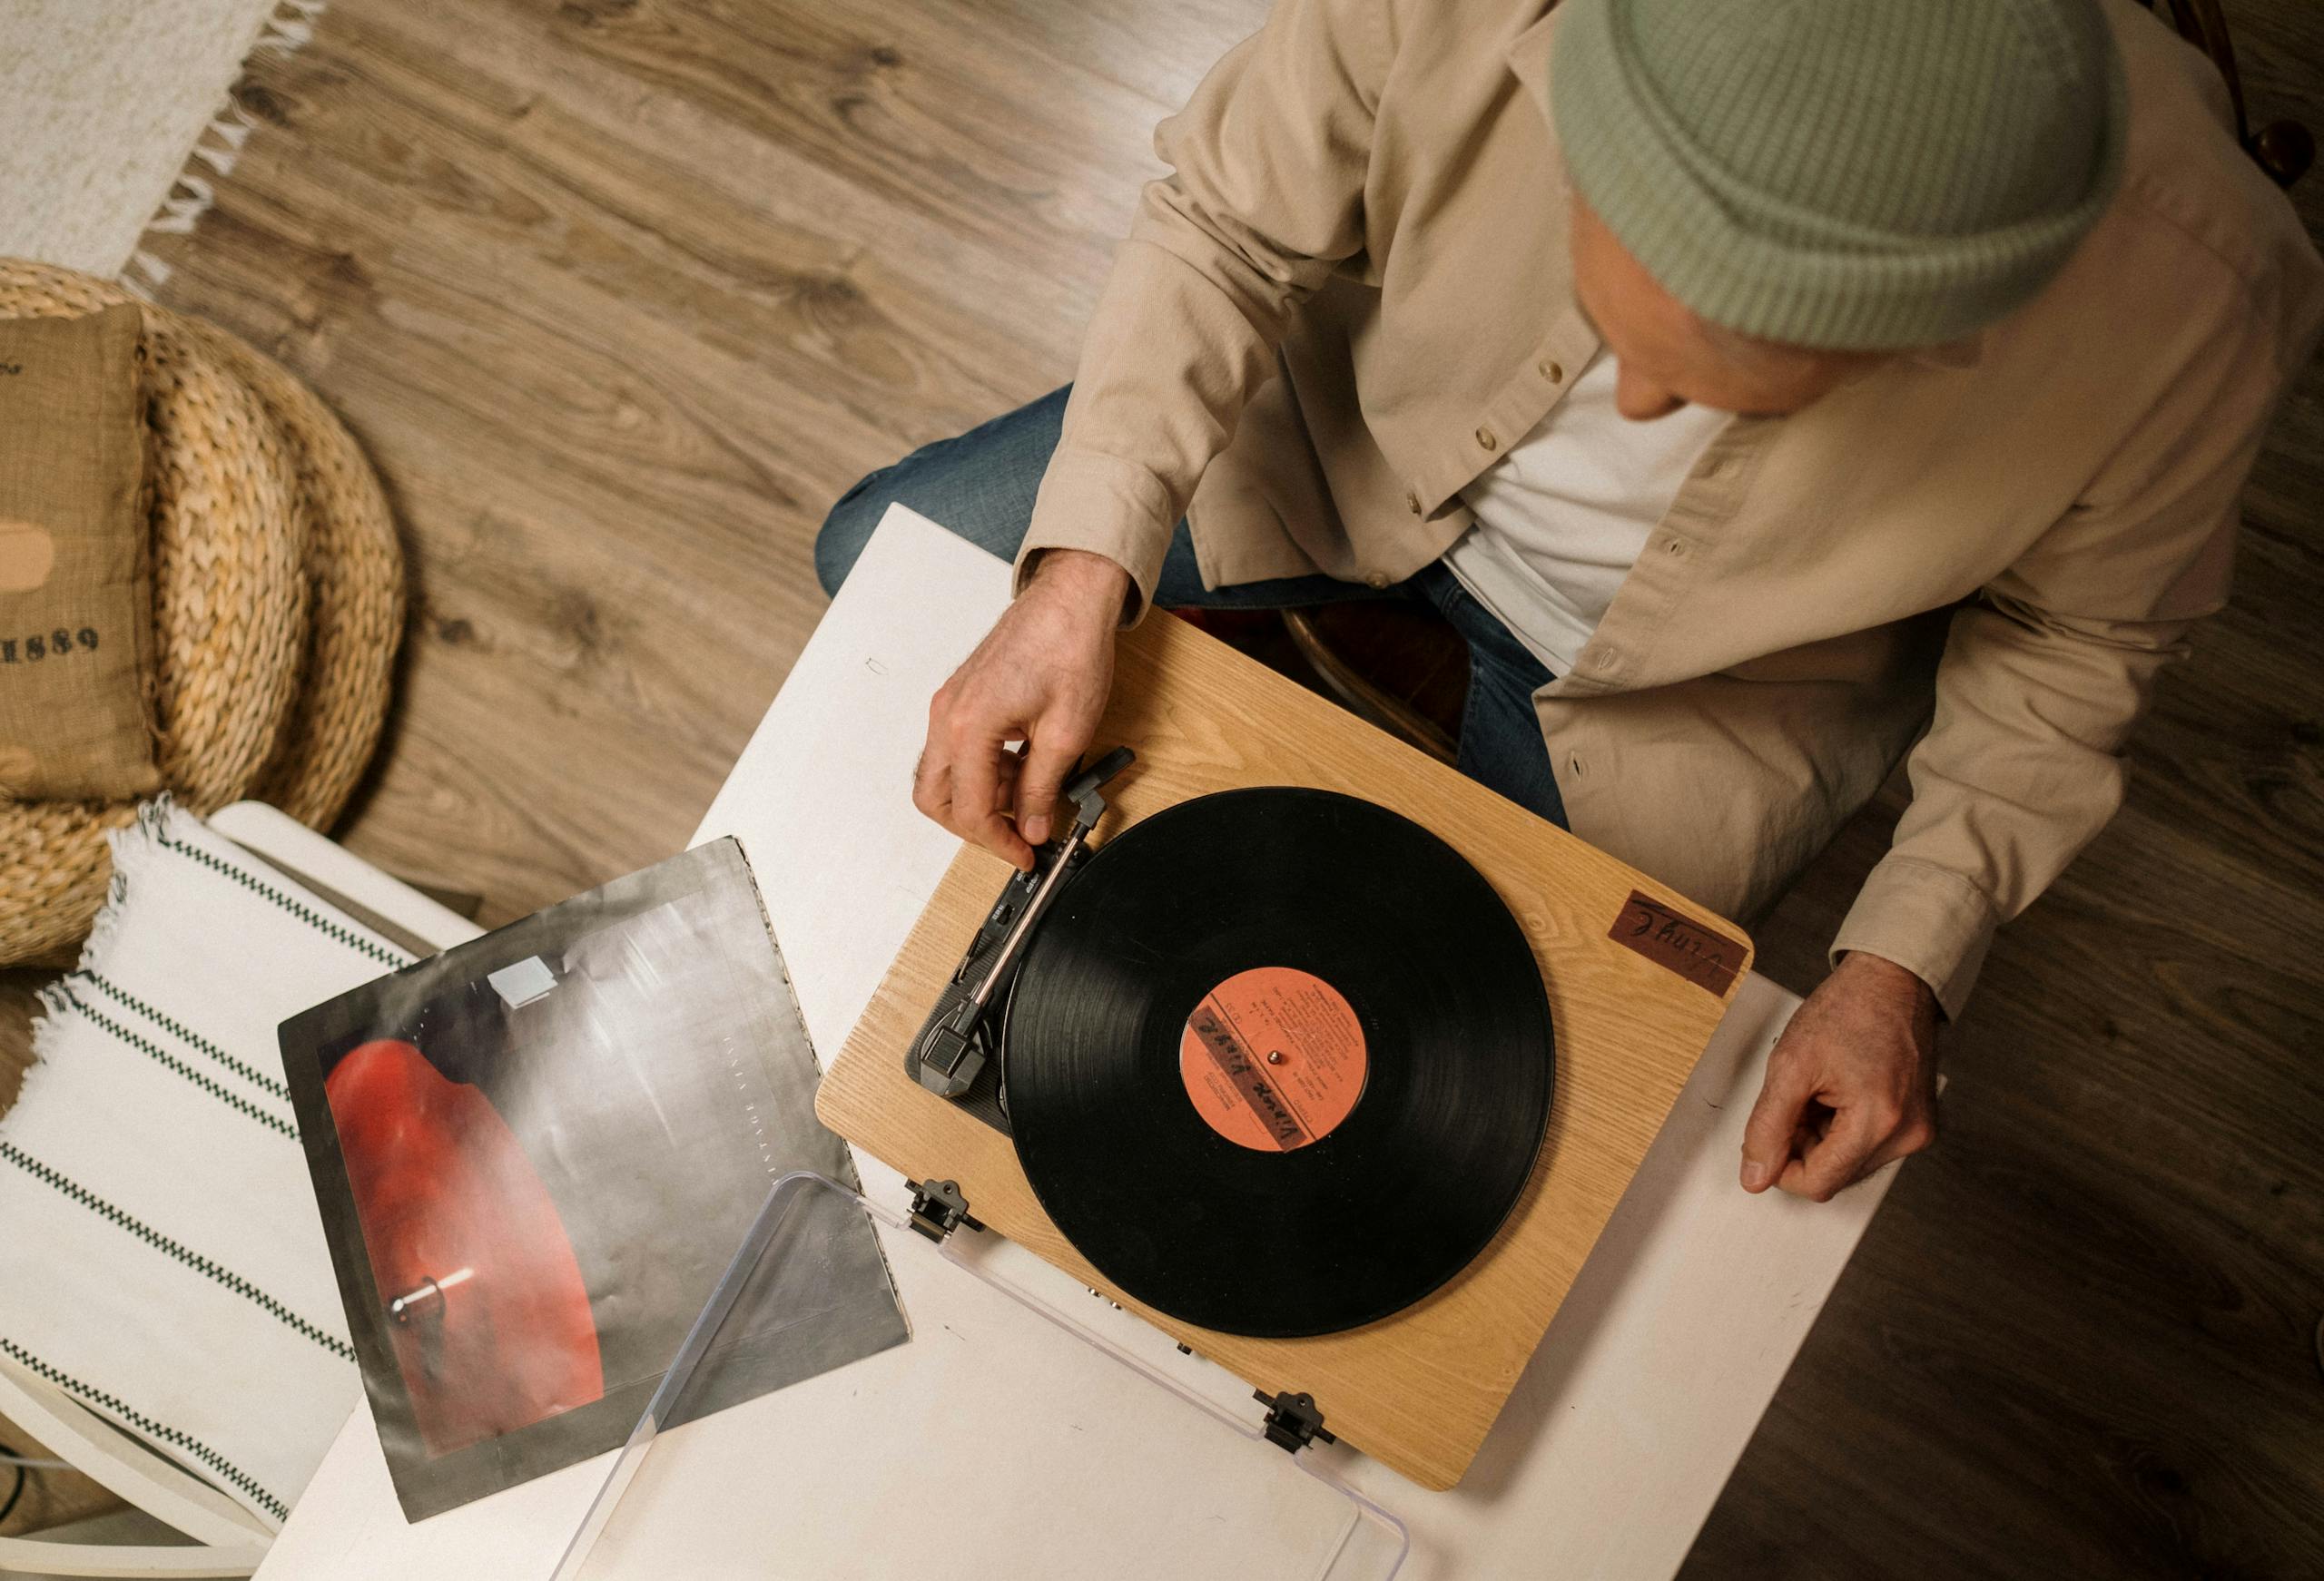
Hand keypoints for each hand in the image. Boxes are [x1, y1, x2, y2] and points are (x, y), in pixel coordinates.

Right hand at [914, 549, 1127, 868]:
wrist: (1070, 598)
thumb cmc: (1069, 646)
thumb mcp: (1067, 731)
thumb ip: (1044, 787)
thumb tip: (1035, 825)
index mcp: (969, 725)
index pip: (968, 809)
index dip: (998, 841)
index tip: (1025, 853)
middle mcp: (948, 714)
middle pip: (934, 798)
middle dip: (973, 827)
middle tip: (1015, 836)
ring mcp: (949, 703)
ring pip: (942, 775)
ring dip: (978, 797)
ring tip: (1028, 796)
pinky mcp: (960, 696)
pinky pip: (955, 749)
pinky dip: (981, 771)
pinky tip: (1020, 769)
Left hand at [1740, 951, 1938, 1201]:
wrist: (1890, 979)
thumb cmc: (1848, 1010)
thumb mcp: (1790, 1065)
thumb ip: (1767, 1127)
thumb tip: (1756, 1176)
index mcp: (1880, 1122)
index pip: (1819, 1184)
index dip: (1781, 1168)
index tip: (1767, 1139)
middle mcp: (1907, 1135)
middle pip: (1835, 1175)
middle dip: (1802, 1145)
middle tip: (1794, 1098)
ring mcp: (1917, 1130)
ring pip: (1848, 1162)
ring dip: (1821, 1136)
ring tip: (1818, 1090)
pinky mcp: (1917, 1122)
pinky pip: (1867, 1145)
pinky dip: (1842, 1127)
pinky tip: (1837, 1093)